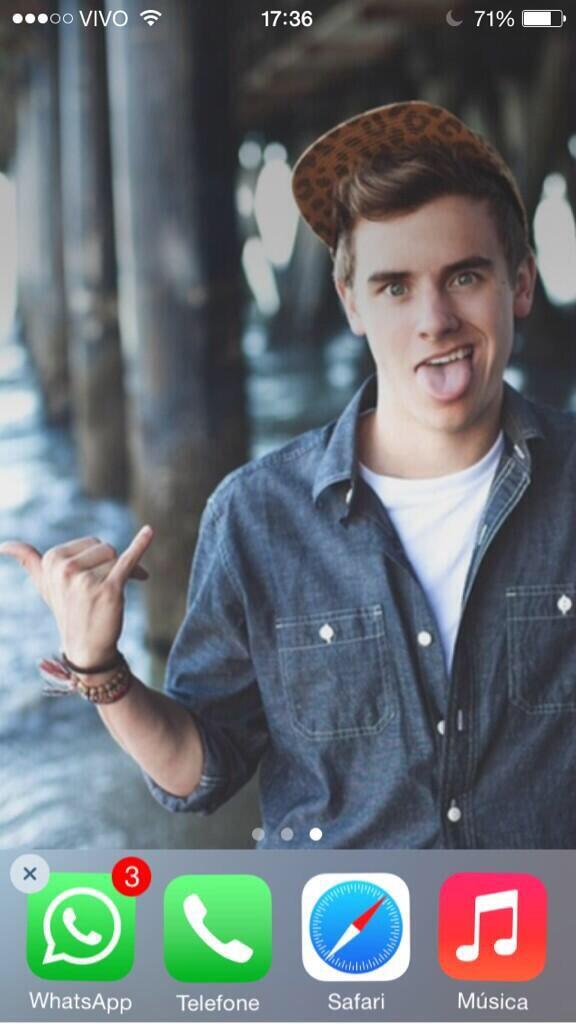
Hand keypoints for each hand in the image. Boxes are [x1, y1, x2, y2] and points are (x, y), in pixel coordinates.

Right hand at [0, 526, 153, 667]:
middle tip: (103, 589)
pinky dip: (141, 544)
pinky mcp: (108, 589)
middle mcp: (65, 569)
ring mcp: (86, 579)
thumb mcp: (44, 584)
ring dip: (120, 574)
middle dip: (110, 565)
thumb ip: (27, 560)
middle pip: (105, 548)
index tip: (93, 578)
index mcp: (52, 561)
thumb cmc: (68, 610)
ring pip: (117, 558)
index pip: (91, 543)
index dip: (99, 559)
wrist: (86, 647)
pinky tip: (150, 531)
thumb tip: (3, 545)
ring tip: (109, 594)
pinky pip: (128, 561)